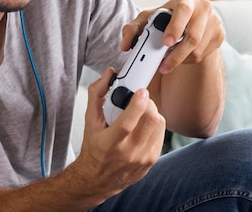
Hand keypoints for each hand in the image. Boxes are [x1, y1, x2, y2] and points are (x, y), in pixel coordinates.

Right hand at [71, 68, 165, 199]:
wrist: (98, 179)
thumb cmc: (94, 148)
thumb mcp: (90, 121)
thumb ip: (97, 94)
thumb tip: (109, 73)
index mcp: (109, 143)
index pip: (128, 123)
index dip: (137, 104)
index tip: (140, 90)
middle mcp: (128, 153)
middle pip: (150, 121)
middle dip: (148, 103)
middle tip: (141, 99)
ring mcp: (142, 158)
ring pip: (159, 125)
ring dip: (153, 112)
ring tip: (142, 112)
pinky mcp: (152, 160)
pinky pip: (161, 134)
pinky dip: (155, 124)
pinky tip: (144, 125)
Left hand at [121, 0, 224, 73]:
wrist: (190, 23)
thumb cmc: (167, 19)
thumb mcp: (148, 20)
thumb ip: (132, 29)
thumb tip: (125, 45)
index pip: (183, 10)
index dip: (176, 27)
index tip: (166, 42)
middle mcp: (203, 8)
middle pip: (193, 36)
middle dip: (176, 54)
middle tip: (162, 66)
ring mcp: (215, 22)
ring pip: (197, 49)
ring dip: (180, 59)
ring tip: (167, 61)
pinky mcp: (220, 36)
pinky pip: (203, 55)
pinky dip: (189, 60)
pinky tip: (180, 55)